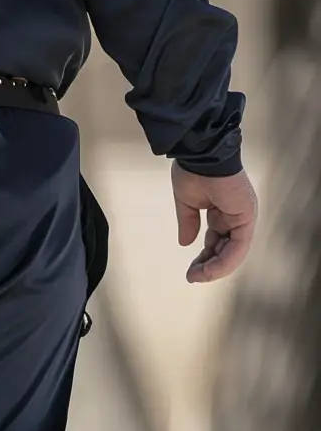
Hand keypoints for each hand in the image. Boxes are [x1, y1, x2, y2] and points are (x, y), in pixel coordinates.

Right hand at [172, 164, 257, 284]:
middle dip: (209, 266)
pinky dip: (223, 262)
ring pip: (234, 253)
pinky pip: (238, 247)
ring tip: (196, 277)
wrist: (200, 153)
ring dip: (215, 269)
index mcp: (224, 211)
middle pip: (226, 250)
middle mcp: (237, 215)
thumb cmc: (193, 170)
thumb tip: (185, 244)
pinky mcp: (246, 217)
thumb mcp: (187, 203)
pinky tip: (207, 271)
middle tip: (192, 277)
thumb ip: (188, 223)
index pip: (218, 242)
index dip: (205, 258)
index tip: (190, 271)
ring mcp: (244, 216)